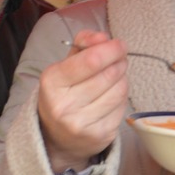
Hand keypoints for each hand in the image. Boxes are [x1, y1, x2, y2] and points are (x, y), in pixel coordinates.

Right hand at [37, 29, 127, 170]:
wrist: (56, 137)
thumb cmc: (63, 94)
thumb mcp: (64, 65)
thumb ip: (83, 45)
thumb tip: (103, 37)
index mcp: (52, 82)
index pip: (91, 61)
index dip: (111, 50)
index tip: (119, 45)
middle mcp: (64, 105)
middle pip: (109, 75)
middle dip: (119, 62)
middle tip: (119, 60)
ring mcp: (82, 123)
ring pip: (119, 90)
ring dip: (122, 79)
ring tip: (114, 78)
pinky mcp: (99, 136)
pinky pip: (122, 107)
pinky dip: (121, 99)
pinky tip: (111, 98)